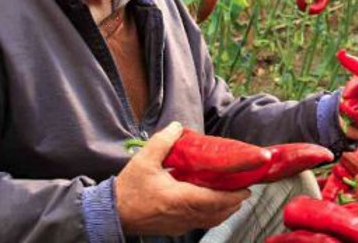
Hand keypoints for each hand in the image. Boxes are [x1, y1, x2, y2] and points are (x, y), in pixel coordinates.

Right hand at [115, 122, 250, 235]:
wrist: (111, 213)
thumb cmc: (128, 188)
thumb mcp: (144, 160)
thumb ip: (163, 141)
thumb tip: (178, 126)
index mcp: (179, 199)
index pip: (214, 200)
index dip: (233, 196)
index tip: (247, 189)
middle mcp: (183, 215)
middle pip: (217, 214)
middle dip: (233, 204)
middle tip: (244, 191)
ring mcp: (179, 225)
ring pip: (209, 222)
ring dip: (224, 211)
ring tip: (233, 198)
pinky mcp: (174, 230)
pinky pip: (199, 224)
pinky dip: (211, 216)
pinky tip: (211, 206)